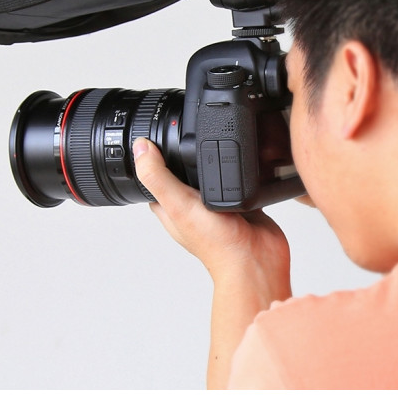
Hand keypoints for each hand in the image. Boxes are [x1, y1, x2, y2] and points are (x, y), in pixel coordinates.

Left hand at [133, 139, 291, 289]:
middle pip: (181, 171)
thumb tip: (140, 148)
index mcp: (170, 206)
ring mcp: (215, 204)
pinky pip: (236, 179)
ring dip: (212, 161)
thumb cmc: (217, 244)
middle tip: (184, 136)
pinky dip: (237, 169)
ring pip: (209, 174)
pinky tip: (239, 162)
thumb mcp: (178, 204)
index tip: (151, 138)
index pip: (152, 177)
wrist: (257, 260)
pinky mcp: (239, 202)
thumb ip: (158, 177)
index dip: (149, 158)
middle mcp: (191, 205)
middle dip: (182, 155)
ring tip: (214, 146)